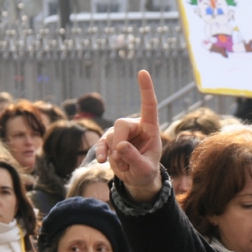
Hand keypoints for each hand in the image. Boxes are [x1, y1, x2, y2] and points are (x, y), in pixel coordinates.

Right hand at [96, 70, 162, 202]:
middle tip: (123, 160)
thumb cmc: (146, 171)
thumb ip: (135, 158)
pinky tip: (102, 161)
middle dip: (119, 142)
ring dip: (115, 155)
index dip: (146, 89)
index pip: (149, 106)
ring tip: (125, 166)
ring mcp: (121, 132)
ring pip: (111, 135)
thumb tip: (120, 146)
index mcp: (150, 128)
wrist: (137, 179)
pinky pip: (102, 143)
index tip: (143, 72)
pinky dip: (102, 152)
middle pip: (121, 124)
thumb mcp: (145, 169)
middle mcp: (135, 126)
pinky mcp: (109, 140)